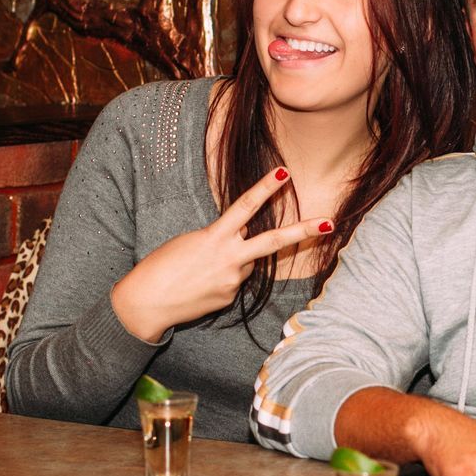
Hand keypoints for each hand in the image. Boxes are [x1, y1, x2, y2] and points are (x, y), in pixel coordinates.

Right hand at [112, 167, 331, 340]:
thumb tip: (243, 242)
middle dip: (303, 231)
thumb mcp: (191, 242)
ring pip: (249, 262)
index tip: (284, 172)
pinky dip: (224, 277)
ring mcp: (233, 280)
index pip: (245, 207)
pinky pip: (236, 280)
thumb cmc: (161, 266)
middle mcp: (230, 258)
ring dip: (235, 259)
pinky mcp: (230, 297)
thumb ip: (222, 239)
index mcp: (215, 237)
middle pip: (273, 242)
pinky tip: (202, 284)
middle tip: (329, 222)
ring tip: (203, 268)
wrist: (146, 303)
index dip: (265, 188)